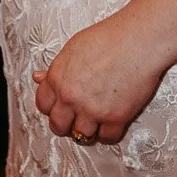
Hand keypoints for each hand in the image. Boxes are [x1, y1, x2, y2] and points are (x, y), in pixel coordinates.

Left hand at [33, 0, 176, 144]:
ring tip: (97, 119)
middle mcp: (71, 97)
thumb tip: (38, 77)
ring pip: (81, 135)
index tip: (61, 107)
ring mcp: (92, 110)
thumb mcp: (73, 48)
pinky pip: (106, 138)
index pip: (43, 105)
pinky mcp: (115, 118)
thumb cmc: (107, 38)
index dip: (52, 107)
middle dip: (66, 124)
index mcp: (58, 78)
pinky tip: (112, 122)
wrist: (138, 40)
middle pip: (58, 126)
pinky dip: (109, 133)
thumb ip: (56, 68)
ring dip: (88, 129)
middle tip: (77, 118)